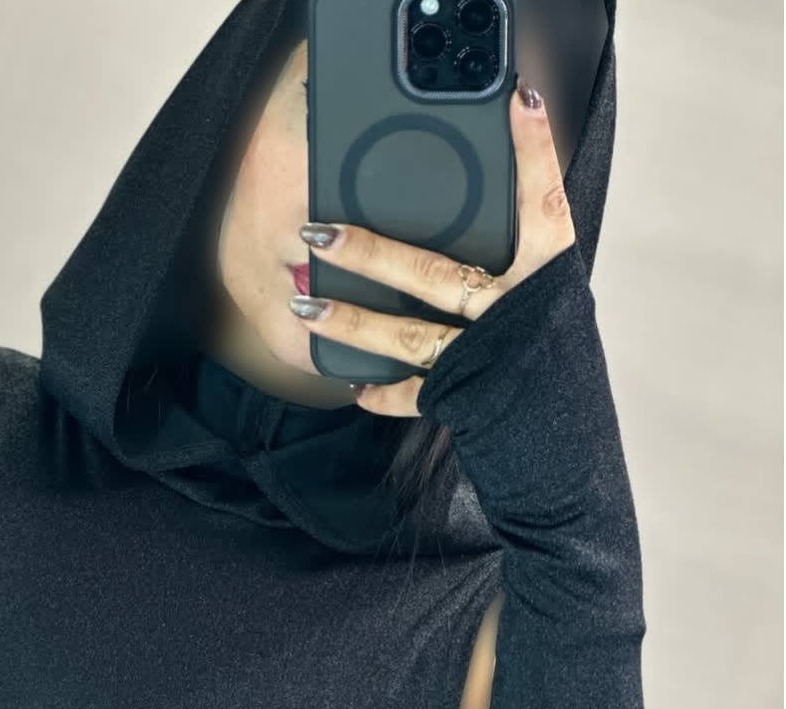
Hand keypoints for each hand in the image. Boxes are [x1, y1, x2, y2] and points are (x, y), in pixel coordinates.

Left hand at [294, 80, 577, 417]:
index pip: (543, 205)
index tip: (518, 101)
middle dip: (370, 254)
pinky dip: (384, 393)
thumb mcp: (553, 295)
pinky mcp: (463, 396)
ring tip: (305, 306)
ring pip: (406, 335)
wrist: (572, 440)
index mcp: (547, 279)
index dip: (534, 153)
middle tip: (317, 234)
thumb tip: (486, 194)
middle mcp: (512, 314)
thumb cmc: (560, 357)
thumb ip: (521, 253)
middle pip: (432, 275)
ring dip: (350, 322)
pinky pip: (414, 394)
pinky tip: (355, 387)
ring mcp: (481, 357)